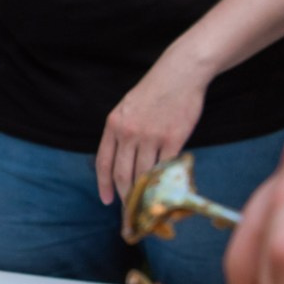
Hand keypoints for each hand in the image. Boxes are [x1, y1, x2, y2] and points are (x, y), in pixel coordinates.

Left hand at [95, 56, 207, 204]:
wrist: (180, 73)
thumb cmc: (153, 90)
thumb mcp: (126, 108)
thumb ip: (121, 132)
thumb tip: (120, 162)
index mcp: (114, 124)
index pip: (103, 162)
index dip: (104, 185)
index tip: (106, 201)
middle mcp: (129, 132)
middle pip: (123, 174)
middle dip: (125, 196)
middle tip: (129, 210)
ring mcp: (151, 136)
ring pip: (144, 174)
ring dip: (145, 192)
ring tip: (147, 203)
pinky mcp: (174, 138)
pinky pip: (166, 167)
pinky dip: (165, 179)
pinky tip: (165, 188)